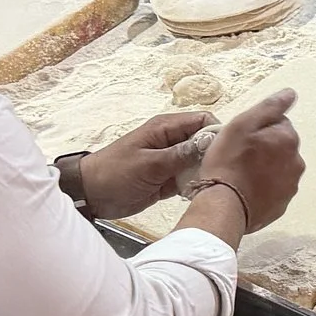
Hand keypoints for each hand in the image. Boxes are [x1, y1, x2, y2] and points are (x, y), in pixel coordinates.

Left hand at [77, 111, 222, 220]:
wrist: (91, 194)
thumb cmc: (115, 173)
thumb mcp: (149, 164)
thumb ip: (180, 154)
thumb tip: (210, 143)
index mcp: (165, 128)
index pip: (203, 121)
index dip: (217, 133)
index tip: (224, 152)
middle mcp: (172, 141)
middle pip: (204, 142)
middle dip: (213, 155)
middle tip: (217, 173)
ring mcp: (171, 160)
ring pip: (199, 161)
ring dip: (204, 172)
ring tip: (208, 185)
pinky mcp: (168, 179)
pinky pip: (189, 177)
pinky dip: (194, 184)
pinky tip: (197, 193)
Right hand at [191, 90, 304, 231]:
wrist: (224, 205)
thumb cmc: (228, 161)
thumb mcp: (242, 124)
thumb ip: (270, 107)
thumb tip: (291, 93)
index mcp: (288, 139)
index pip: (278, 123)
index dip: (258, 129)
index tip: (241, 138)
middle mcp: (297, 162)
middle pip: (281, 147)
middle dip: (265, 148)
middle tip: (239, 156)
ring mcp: (290, 186)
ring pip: (279, 169)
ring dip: (266, 168)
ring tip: (241, 175)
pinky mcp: (282, 206)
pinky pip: (274, 190)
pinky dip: (264, 188)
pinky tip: (246, 190)